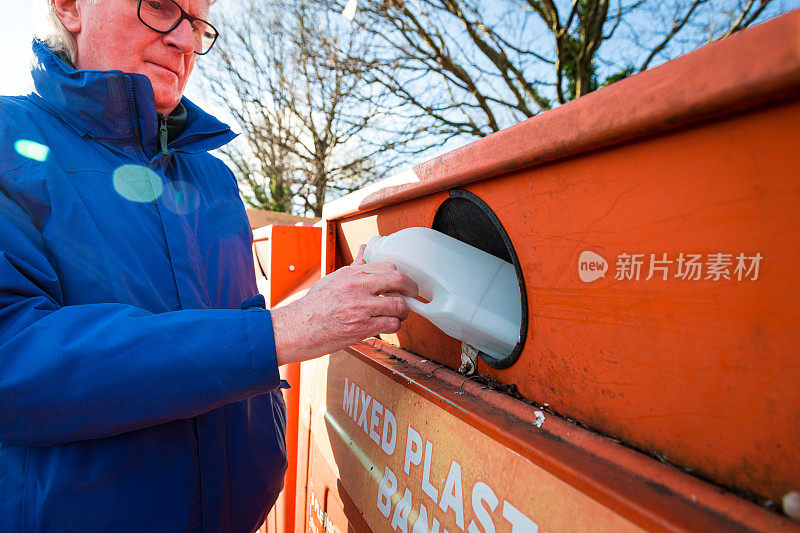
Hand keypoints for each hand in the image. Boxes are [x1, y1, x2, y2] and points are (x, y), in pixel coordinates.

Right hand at [270, 245, 418, 365]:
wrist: (296, 328)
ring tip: (398, 314)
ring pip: (399, 305)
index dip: (400, 275)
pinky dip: (394, 326)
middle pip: (398, 280)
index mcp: (351, 274)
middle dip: (410, 288)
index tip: (402, 282)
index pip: (387, 265)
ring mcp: (361, 308)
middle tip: (410, 295)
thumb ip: (354, 267)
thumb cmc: (313, 306)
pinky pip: (391, 324)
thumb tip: (365, 249)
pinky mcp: (362, 328)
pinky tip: (387, 326)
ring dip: (403, 312)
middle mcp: (358, 287)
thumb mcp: (333, 279)